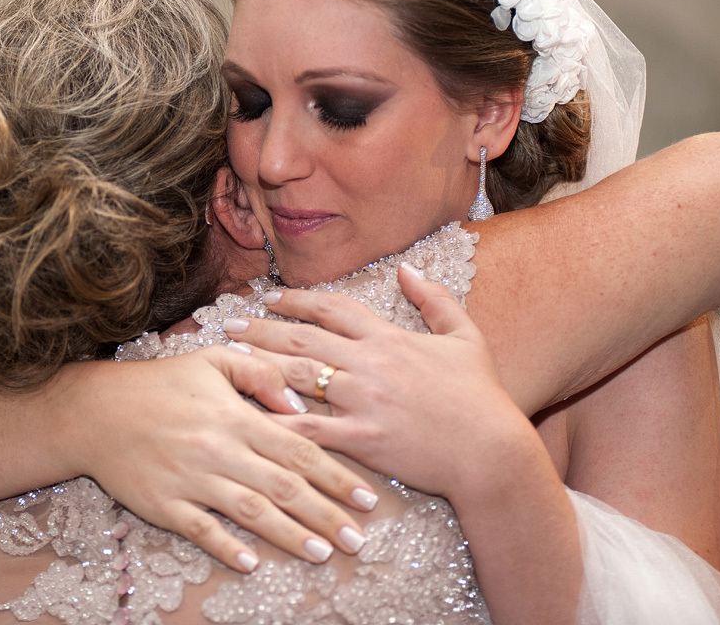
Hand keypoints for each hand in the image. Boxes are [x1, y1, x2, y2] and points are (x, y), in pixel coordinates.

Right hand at [58, 350, 379, 571]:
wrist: (95, 411)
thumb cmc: (160, 384)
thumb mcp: (213, 360)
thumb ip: (260, 371)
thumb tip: (298, 400)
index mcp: (236, 416)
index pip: (299, 448)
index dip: (336, 475)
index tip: (367, 497)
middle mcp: (219, 450)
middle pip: (284, 487)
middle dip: (326, 514)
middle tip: (358, 539)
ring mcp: (191, 479)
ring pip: (250, 512)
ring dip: (289, 536)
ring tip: (323, 553)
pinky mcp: (163, 504)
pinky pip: (200, 530)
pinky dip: (227, 547)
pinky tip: (252, 563)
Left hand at [222, 264, 528, 497]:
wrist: (491, 452)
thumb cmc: (482, 396)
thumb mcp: (466, 336)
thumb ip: (435, 299)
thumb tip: (407, 268)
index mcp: (390, 337)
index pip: (333, 307)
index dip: (297, 299)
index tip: (269, 298)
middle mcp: (370, 363)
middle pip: (303, 339)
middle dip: (261, 329)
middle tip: (228, 324)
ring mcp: (363, 399)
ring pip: (299, 375)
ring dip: (259, 364)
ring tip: (229, 359)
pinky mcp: (361, 437)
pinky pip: (310, 426)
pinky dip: (278, 419)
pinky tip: (249, 415)